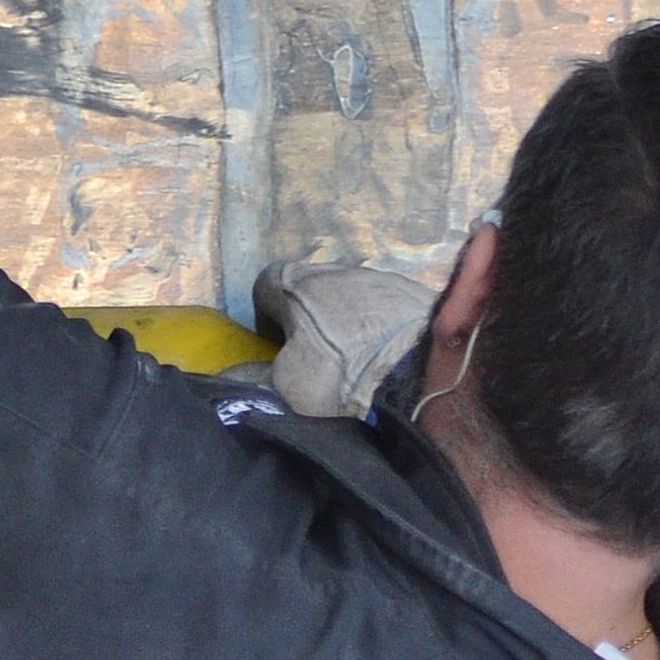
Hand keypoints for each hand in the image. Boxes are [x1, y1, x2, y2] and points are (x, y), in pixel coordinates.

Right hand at [254, 260, 434, 423]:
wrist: (427, 374)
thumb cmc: (343, 376)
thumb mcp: (284, 389)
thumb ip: (251, 382)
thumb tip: (231, 382)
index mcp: (298, 285)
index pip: (266, 283)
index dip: (265, 314)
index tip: (274, 345)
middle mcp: (339, 270)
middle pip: (313, 288)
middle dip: (310, 317)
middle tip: (317, 359)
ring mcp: (383, 279)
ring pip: (354, 296)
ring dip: (350, 322)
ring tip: (359, 361)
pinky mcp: (420, 295)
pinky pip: (391, 307)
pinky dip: (386, 328)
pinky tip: (393, 358)